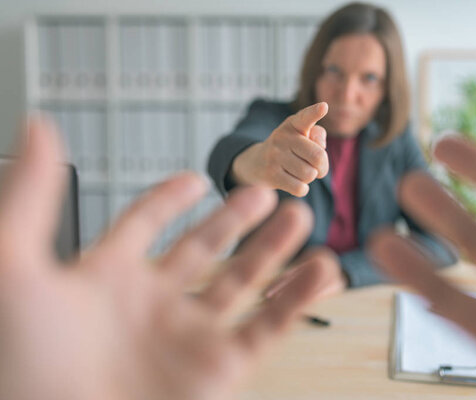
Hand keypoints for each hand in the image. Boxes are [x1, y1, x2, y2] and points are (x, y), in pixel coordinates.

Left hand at [0, 116, 339, 399]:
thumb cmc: (25, 369)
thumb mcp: (17, 270)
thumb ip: (30, 197)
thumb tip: (38, 128)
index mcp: (106, 278)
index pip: (143, 226)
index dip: (167, 200)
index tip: (193, 180)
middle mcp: (152, 304)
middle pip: (204, 248)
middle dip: (235, 218)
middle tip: (264, 192)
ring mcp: (189, 335)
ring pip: (243, 281)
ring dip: (274, 248)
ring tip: (299, 217)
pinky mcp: (221, 367)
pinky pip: (269, 324)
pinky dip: (299, 296)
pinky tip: (318, 268)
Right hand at [231, 102, 328, 196]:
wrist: (257, 163)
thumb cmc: (289, 148)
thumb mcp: (301, 136)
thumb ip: (317, 135)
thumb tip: (321, 145)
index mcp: (293, 124)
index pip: (305, 117)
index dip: (315, 112)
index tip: (323, 107)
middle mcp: (282, 137)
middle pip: (318, 157)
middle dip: (322, 167)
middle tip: (316, 168)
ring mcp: (275, 156)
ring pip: (310, 174)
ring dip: (310, 178)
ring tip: (300, 173)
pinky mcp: (271, 175)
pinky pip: (300, 188)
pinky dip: (302, 188)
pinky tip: (294, 182)